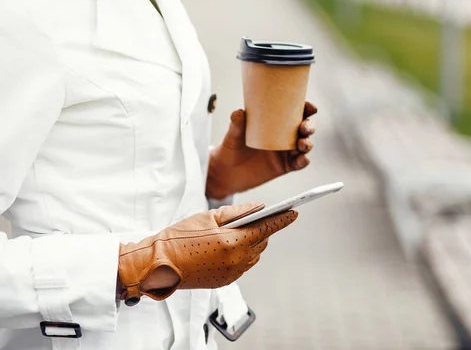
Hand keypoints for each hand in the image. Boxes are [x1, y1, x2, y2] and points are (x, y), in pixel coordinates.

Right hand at [118, 203, 296, 305]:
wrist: (158, 264)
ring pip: (254, 254)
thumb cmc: (180, 236)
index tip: (295, 211)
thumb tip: (259, 207)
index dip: (283, 219)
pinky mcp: (225, 281)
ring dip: (253, 242)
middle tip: (260, 216)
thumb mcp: (209, 217)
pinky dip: (242, 254)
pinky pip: (243, 265)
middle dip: (264, 228)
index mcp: (234, 242)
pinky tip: (229, 245)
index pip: (267, 229)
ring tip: (241, 230)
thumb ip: (238, 212)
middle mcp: (237, 261)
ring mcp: (232, 274)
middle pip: (262, 242)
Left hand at [207, 101, 317, 199]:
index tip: (310, 107)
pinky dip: (303, 161)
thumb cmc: (232, 148)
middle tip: (304, 128)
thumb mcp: (233, 134)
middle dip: (309, 126)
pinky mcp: (284, 167)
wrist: (227, 172)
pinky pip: (298, 164)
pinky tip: (303, 159)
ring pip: (305, 145)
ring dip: (308, 143)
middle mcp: (284, 136)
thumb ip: (236, 124)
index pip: (295, 113)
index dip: (306, 109)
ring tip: (302, 144)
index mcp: (276, 123)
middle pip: (305, 129)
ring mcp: (286, 152)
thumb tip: (238, 112)